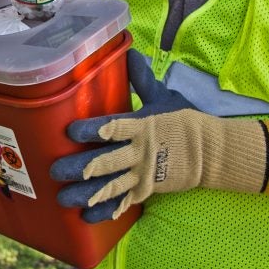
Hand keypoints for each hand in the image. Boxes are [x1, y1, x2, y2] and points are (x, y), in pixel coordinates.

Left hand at [51, 50, 268, 222]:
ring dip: (86, 193)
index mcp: (142, 126)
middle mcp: (140, 152)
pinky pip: (124, 203)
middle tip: (55, 171)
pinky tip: (87, 217)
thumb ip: (143, 79)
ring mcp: (144, 173)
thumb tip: (131, 51)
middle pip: (106, 161)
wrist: (213, 151)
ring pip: (111, 186)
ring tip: (63, 198)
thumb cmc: (185, 120)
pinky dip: (106, 211)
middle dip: (79, 168)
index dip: (91, 130)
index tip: (70, 131)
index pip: (113, 127)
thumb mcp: (165, 96)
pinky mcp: (148, 189)